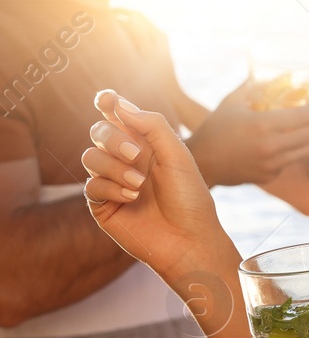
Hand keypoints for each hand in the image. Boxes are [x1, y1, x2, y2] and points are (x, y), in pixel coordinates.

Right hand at [84, 91, 230, 280]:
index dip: (108, 103)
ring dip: (114, 167)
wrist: (188, 238)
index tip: (105, 99)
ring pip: (90, 157)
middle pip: (99, 132)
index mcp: (147, 144)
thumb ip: (152, 126)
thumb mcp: (177, 155)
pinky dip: (110, 187)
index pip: (119, 117)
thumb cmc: (189, 197)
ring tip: (139, 184)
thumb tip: (119, 104)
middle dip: (113, 139)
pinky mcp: (102, 205)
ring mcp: (112, 181)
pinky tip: (131, 197)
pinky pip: (91, 185)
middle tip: (137, 155)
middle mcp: (126, 160)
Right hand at [187, 82, 308, 186]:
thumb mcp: (232, 102)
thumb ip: (251, 86)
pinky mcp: (269, 175)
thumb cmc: (214, 128)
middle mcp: (270, 146)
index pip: (304, 116)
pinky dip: (296, 150)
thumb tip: (270, 73)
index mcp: (262, 125)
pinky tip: (292, 142)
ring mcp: (271, 164)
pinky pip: (291, 161)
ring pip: (306, 150)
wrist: (201, 162)